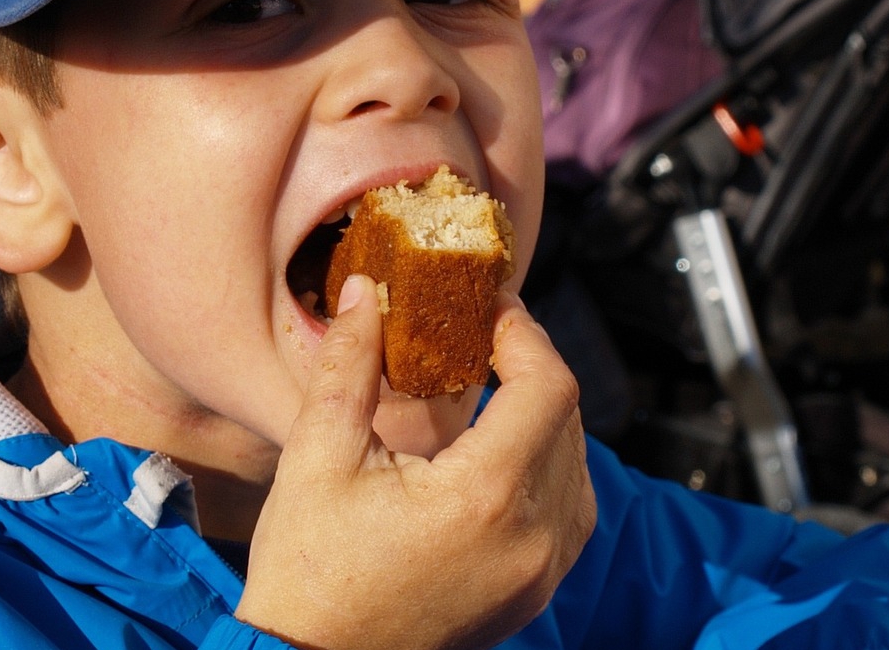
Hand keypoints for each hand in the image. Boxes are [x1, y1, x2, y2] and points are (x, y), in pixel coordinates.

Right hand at [236, 276, 594, 649]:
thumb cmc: (308, 572)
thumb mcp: (318, 456)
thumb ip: (350, 366)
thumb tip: (367, 292)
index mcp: (483, 497)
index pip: (548, 388)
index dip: (526, 335)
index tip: (493, 309)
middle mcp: (531, 538)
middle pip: (569, 420)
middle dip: (532, 369)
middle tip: (486, 339)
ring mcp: (540, 574)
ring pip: (580, 465)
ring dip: (546, 418)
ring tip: (494, 390)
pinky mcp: (535, 595)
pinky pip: (571, 512)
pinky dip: (550, 470)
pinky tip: (504, 453)